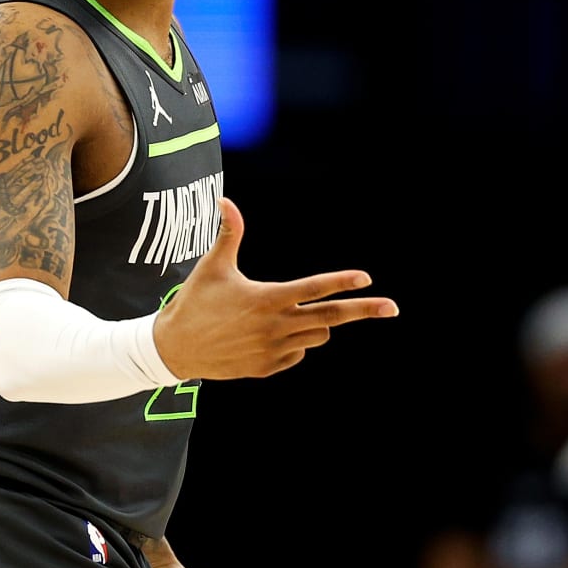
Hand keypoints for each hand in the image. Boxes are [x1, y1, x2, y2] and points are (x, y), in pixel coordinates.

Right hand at [152, 196, 396, 381]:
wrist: (173, 349)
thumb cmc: (194, 302)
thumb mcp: (212, 266)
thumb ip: (229, 234)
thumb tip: (225, 200)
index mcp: (266, 299)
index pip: (313, 289)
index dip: (341, 282)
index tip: (366, 278)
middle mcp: (275, 327)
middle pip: (330, 319)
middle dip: (364, 311)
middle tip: (393, 307)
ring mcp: (273, 351)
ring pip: (317, 336)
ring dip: (317, 324)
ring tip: (293, 314)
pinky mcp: (267, 368)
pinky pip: (298, 354)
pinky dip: (296, 343)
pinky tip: (272, 335)